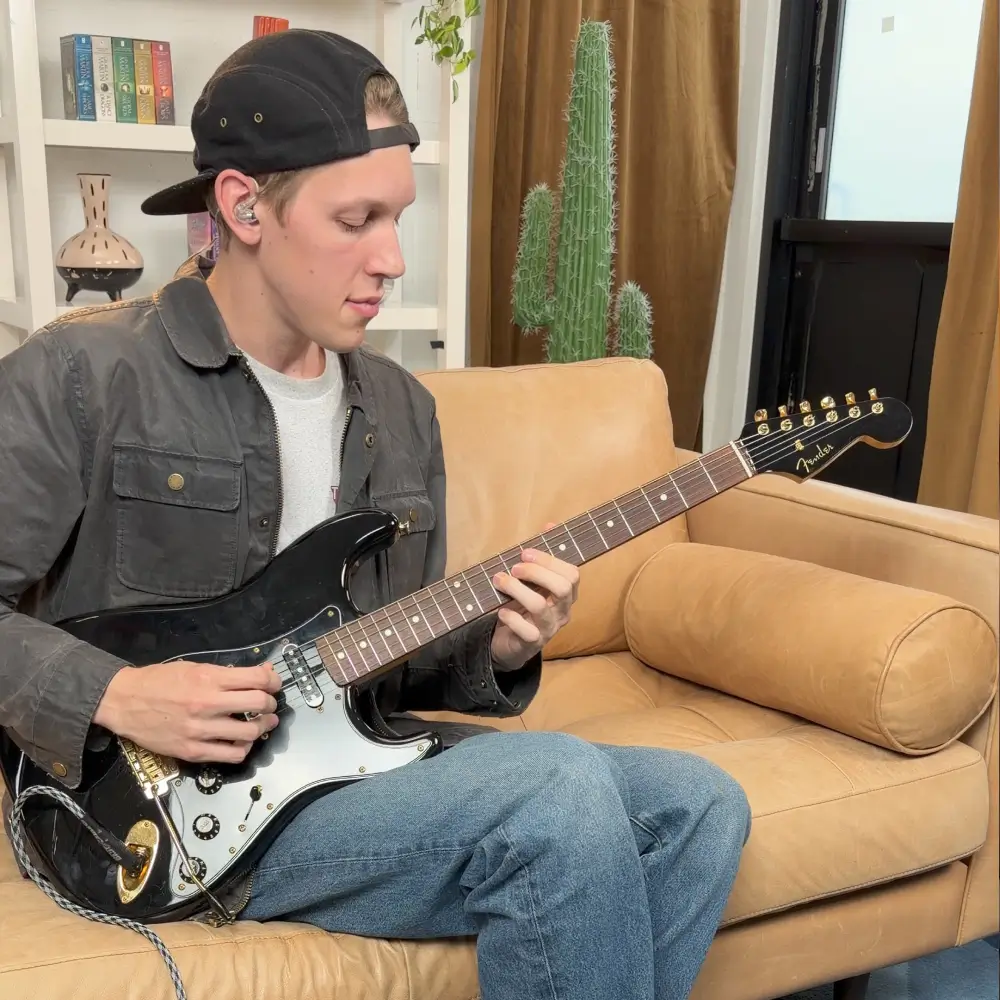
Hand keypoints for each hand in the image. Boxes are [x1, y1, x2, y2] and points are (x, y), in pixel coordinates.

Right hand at [94, 660, 282, 763]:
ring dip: (261, 727)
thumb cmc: (159, 681)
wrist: (123, 702)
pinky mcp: (192, 751)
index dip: (273, 680)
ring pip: (250, 733)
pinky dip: (243, 748)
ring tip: (260, 724)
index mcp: (209, 679)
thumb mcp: (194, 668)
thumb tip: (261, 672)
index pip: (258, 679)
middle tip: (268, 704)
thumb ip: (227, 673)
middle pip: (259, 704)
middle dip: (270, 703)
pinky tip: (240, 742)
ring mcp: (200, 730)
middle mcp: (208, 704)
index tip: (273, 683)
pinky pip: (231, 755)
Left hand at [490, 522, 579, 669]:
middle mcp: (562, 611)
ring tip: (499, 581)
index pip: (571, 574)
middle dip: (536, 572)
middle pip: (561, 588)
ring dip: (516, 589)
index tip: (525, 553)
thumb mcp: (534, 581)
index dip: (549, 560)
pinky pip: (526, 631)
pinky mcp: (532, 643)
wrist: (512, 643)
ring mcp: (549, 628)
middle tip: (514, 567)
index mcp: (566, 594)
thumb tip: (550, 525)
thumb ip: (543, 556)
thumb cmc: (524, 606)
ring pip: (540, 606)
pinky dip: (511, 618)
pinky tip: (501, 611)